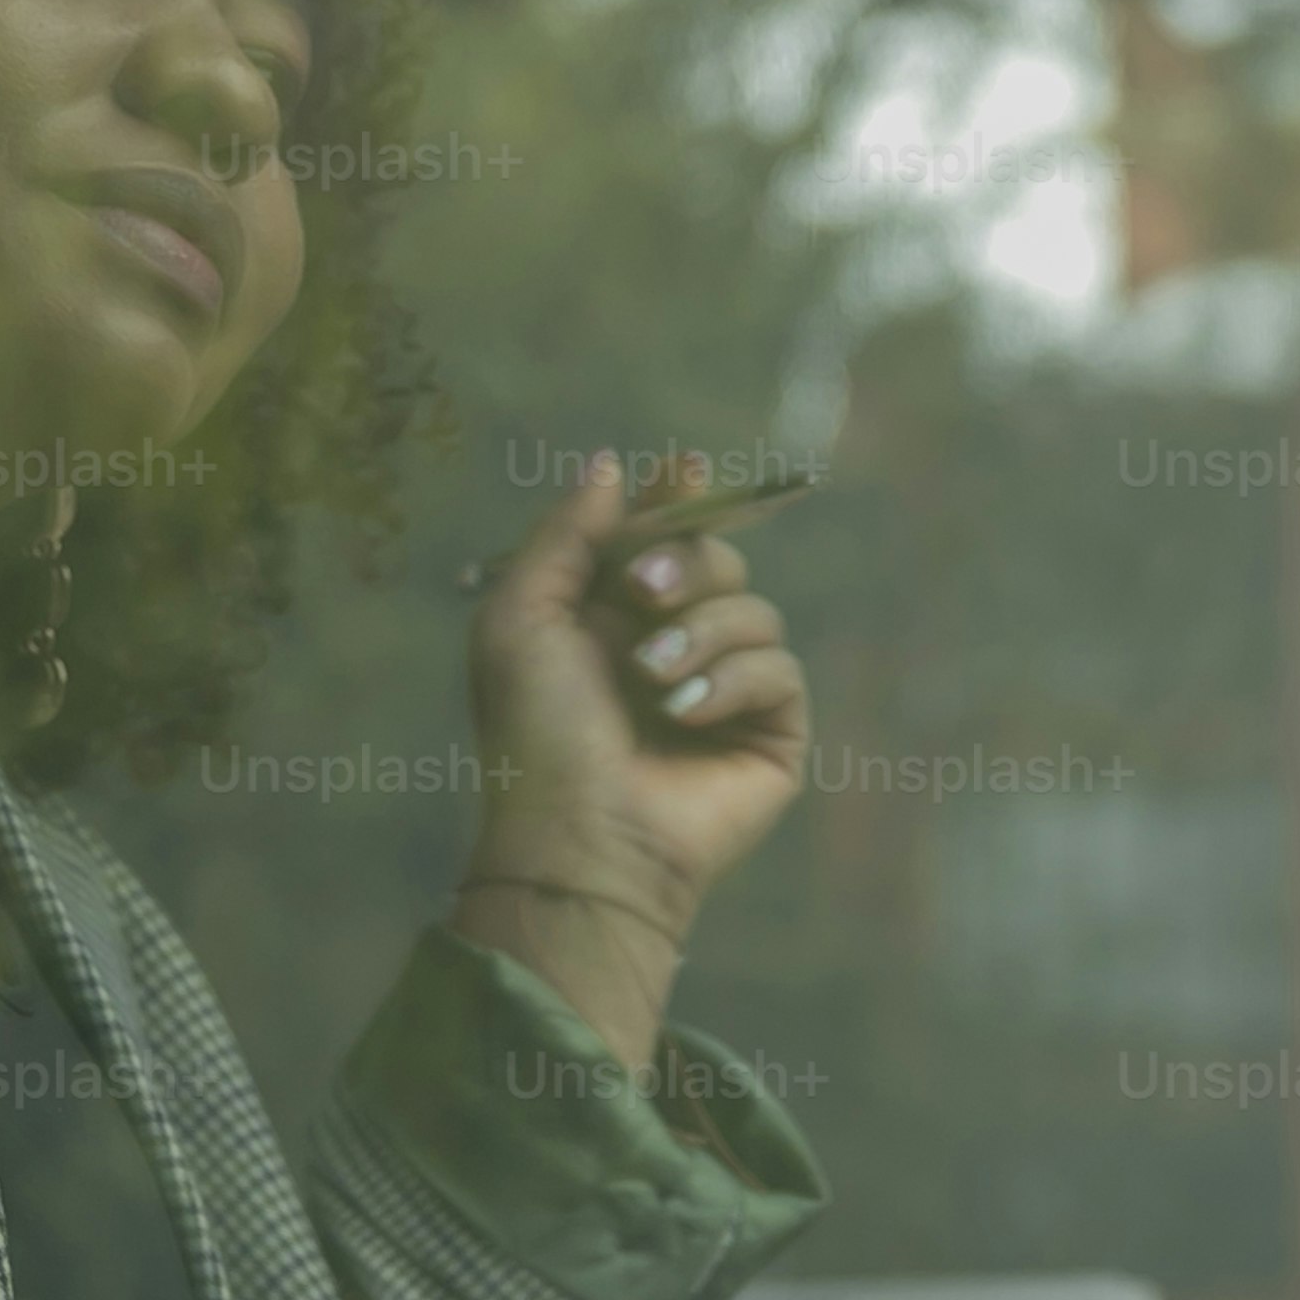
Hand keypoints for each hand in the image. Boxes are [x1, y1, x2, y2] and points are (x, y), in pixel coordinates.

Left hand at [447, 450, 809, 1061]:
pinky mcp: (772, 733)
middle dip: (683, 564)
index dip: (678, 499)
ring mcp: (726, 691)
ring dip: (700, 634)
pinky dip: (733, 682)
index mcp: (612, 616)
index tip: (683, 470)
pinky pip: (779, 668)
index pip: (662, 537)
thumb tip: (614, 466)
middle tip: (640, 594)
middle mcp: (673, 645)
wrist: (578, 834)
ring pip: (754, 610)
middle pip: (719, 558)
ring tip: (652, 681)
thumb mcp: (520, 617)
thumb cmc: (535, 734)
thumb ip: (566, 535)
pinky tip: (687, 717)